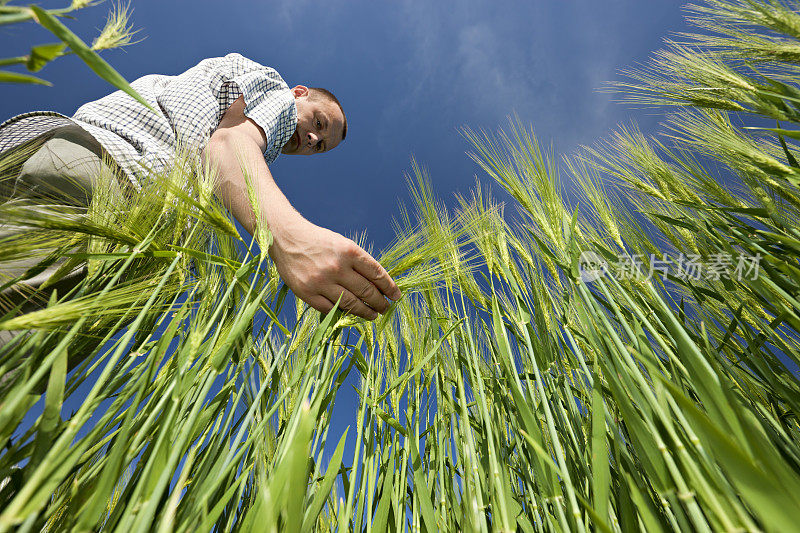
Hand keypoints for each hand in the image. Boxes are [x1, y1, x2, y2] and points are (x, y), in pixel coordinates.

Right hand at [269, 216, 401, 319]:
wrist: (286, 239)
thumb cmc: (319, 242)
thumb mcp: (342, 244)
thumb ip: (359, 263)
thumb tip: (379, 285)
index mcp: (349, 251)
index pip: (377, 274)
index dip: (389, 287)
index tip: (396, 296)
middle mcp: (337, 267)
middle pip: (367, 291)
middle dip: (380, 303)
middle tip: (386, 308)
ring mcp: (321, 282)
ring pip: (351, 304)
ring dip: (366, 312)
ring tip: (373, 315)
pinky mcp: (307, 293)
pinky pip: (331, 309)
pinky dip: (344, 313)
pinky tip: (351, 314)